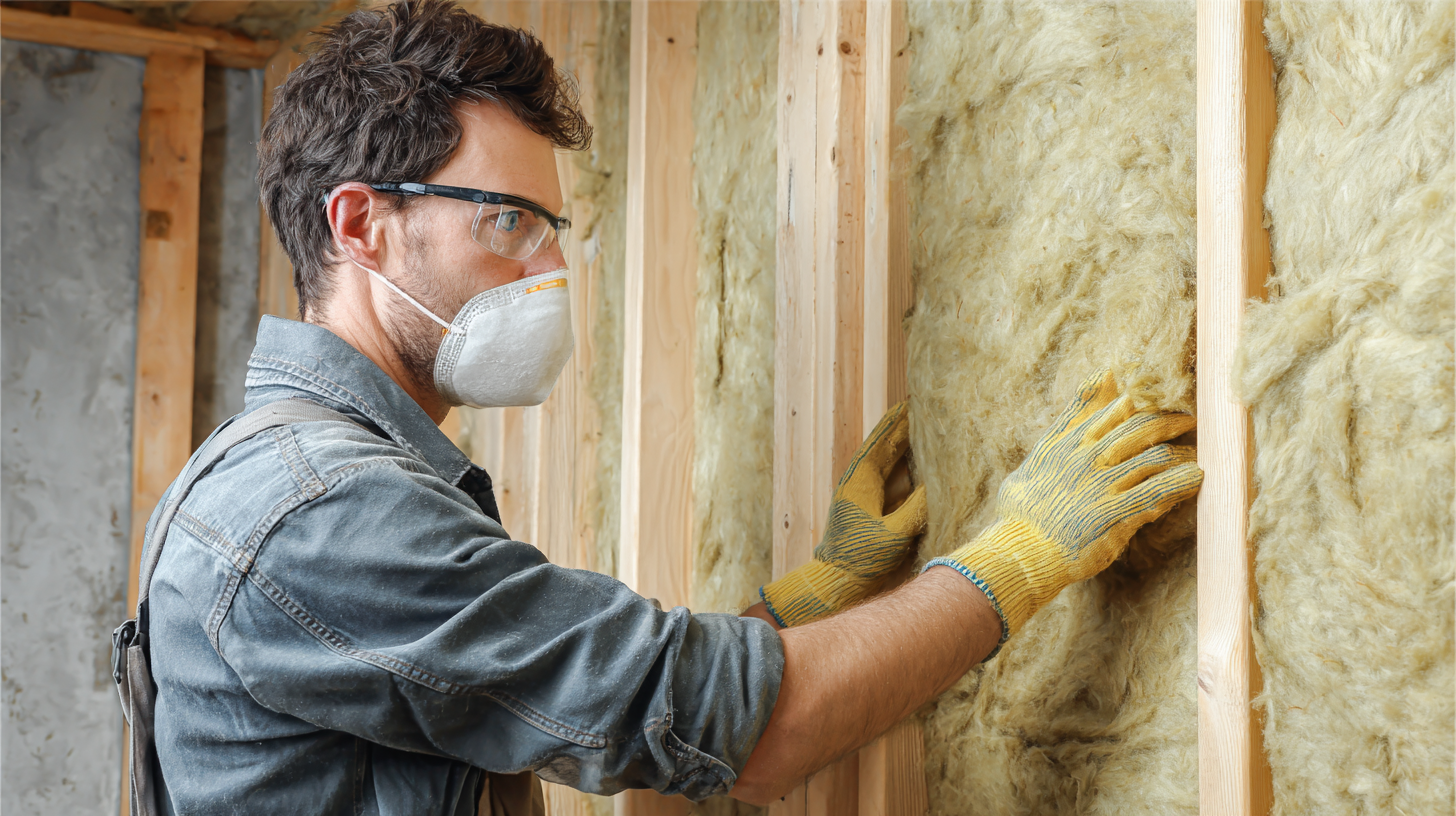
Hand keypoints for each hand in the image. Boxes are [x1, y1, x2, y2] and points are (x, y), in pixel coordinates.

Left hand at [759, 402, 927, 626]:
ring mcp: (860, 491)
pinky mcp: (864, 504)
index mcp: (861, 480)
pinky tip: (910, 458)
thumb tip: (936, 485)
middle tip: (920, 406)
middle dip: (900, 426)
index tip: (912, 401)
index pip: (882, 441)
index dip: (897, 421)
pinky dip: (897, 460)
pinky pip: (884, 473)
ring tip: (917, 423)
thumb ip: (916, 509)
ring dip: (899, 441)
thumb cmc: (861, 558)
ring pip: (883, 457)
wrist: (836, 580)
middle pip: (882, 444)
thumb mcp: (894, 535)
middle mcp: (858, 480)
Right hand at [927, 369, 1202, 647]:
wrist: (1022, 549)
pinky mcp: (1116, 513)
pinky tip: (1196, 479)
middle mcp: (1089, 457)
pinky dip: (1180, 483)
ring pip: (1156, 457)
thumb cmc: (1025, 506)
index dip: (1145, 404)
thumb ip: (1072, 415)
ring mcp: (1104, 484)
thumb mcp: (1042, 452)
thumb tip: (1101, 376)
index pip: (1117, 409)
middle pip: (1143, 427)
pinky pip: (1157, 492)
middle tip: (1188, 421)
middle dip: (1171, 421)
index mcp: (1071, 441)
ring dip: (1181, 453)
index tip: (1160, 403)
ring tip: (1194, 455)